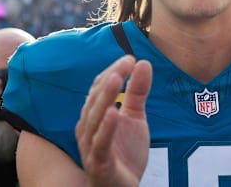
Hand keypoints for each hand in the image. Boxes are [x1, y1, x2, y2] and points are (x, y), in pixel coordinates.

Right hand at [76, 55, 152, 186]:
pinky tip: (115, 113)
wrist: (123, 186)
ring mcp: (90, 146)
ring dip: (105, 97)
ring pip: (94, 118)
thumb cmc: (125, 152)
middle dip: (111, 79)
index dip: (113, 72)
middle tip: (126, 62)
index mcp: (94, 116)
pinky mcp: (99, 162)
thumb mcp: (135, 117)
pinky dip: (106, 128)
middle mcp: (87, 128)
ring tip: (117, 79)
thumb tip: (143, 62)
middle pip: (96, 99)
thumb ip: (137, 92)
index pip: (99, 88)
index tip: (130, 58)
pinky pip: (100, 143)